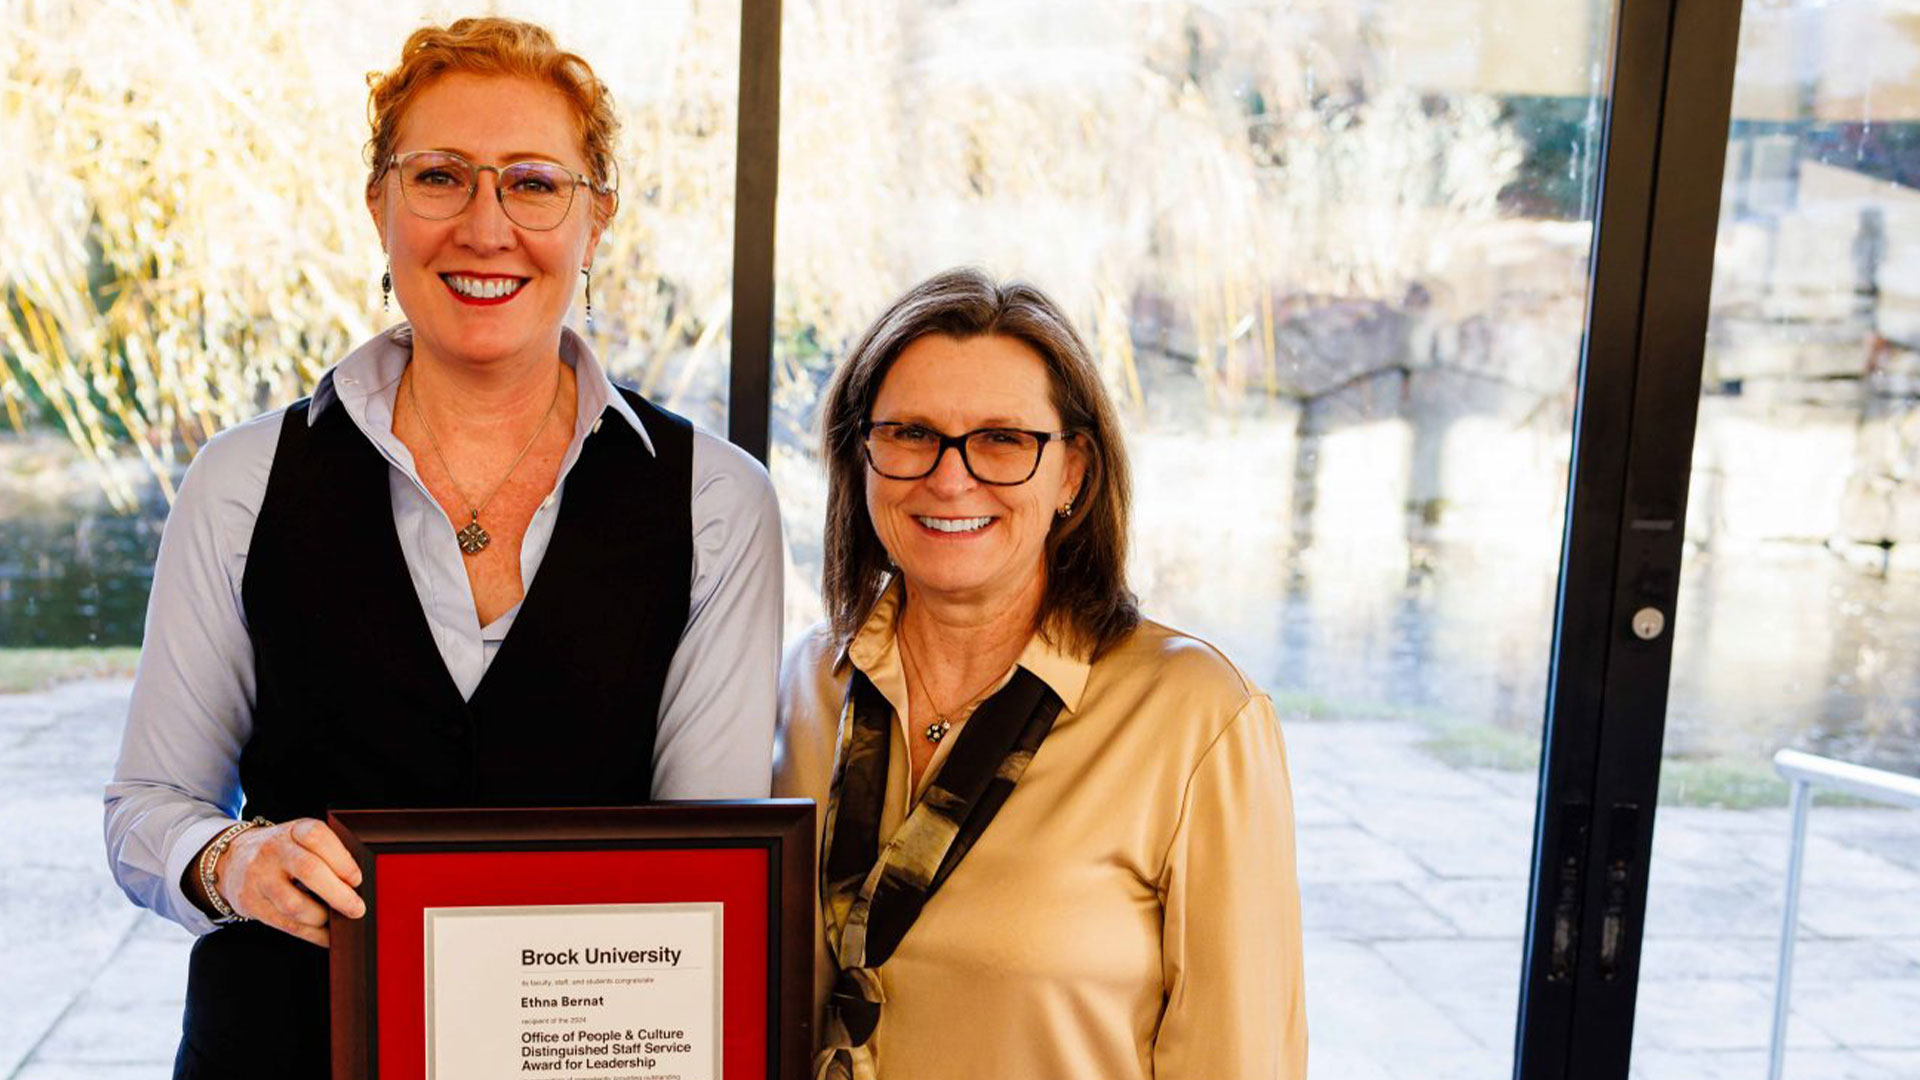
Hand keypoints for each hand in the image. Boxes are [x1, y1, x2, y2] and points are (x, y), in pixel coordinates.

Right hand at [212, 818, 365, 947]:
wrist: (232, 860)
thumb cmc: (281, 851)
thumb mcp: (300, 839)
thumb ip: (327, 853)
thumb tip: (358, 884)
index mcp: (292, 831)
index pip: (318, 837)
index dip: (342, 859)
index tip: (357, 879)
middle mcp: (273, 851)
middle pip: (309, 870)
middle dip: (339, 894)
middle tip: (357, 909)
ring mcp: (259, 877)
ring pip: (294, 904)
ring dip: (322, 917)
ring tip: (336, 919)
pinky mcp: (251, 903)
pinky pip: (286, 924)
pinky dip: (311, 934)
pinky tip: (325, 935)